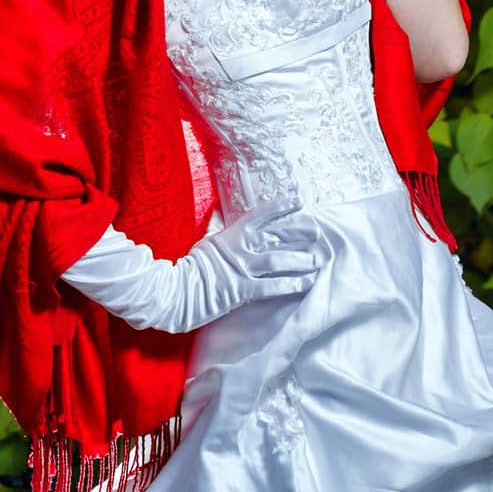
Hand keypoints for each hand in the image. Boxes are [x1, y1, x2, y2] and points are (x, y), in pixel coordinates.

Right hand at [173, 196, 323, 332]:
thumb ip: (220, 230)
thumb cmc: (189, 266)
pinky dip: (290, 284)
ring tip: (317, 260)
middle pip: (276, 235)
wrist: (174, 291)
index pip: (261, 214)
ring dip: (300, 260)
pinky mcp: (241, 290)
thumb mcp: (206, 241)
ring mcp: (241, 268)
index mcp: (232, 233)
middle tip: (318, 232)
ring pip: (278, 260)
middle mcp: (240, 247)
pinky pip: (271, 286)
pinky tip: (306, 284)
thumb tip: (221, 213)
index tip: (299, 201)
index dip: (281, 207)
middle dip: (299, 232)